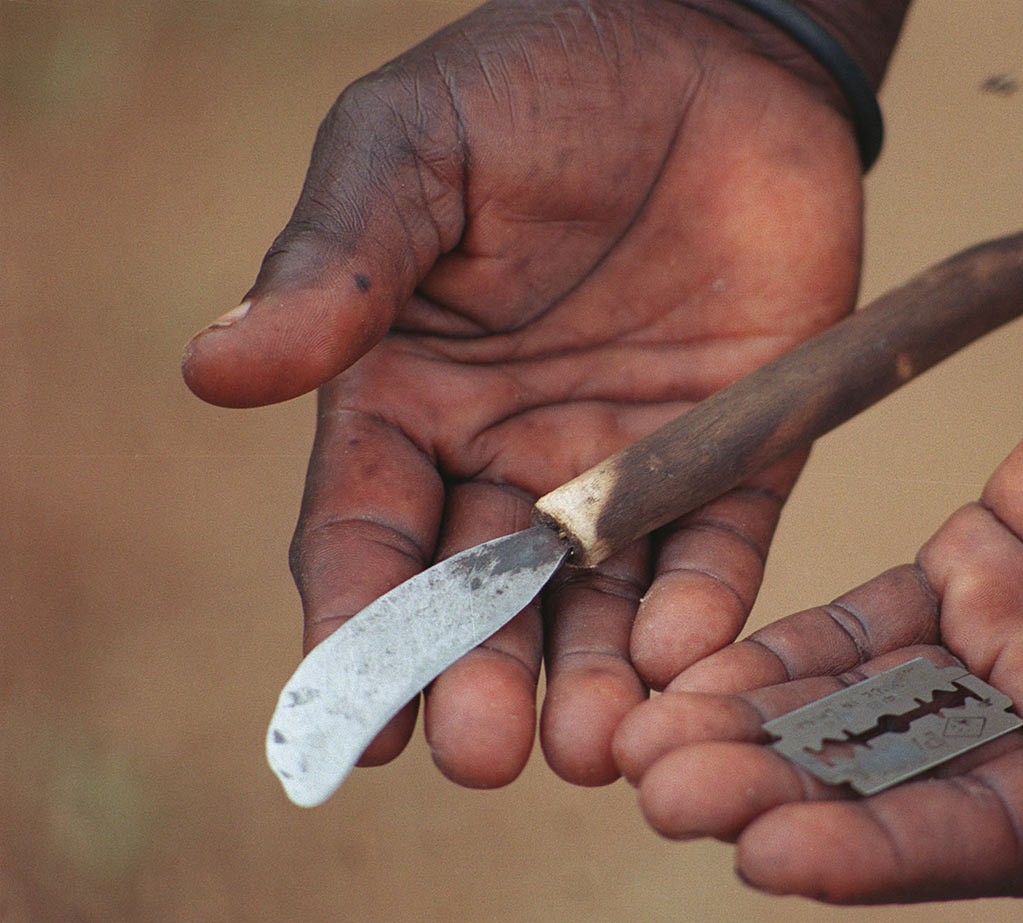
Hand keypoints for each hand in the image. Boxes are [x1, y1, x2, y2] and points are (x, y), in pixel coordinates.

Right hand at [181, 0, 887, 787]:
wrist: (708, 51)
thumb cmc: (538, 84)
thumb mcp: (412, 151)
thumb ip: (338, 261)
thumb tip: (216, 366)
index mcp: (412, 397)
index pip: (370, 538)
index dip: (358, 631)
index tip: (356, 721)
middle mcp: (513, 453)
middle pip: (485, 598)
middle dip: (481, 679)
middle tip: (484, 750)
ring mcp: (627, 460)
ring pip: (599, 601)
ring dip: (590, 678)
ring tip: (586, 745)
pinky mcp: (737, 447)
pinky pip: (715, 546)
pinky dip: (700, 605)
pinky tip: (681, 651)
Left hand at [613, 117, 1022, 899]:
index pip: (990, 834)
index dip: (875, 850)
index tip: (765, 852)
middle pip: (901, 784)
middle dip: (782, 794)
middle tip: (667, 791)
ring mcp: (1011, 646)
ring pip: (865, 709)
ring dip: (760, 729)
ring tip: (653, 736)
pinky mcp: (976, 566)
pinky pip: (868, 621)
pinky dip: (789, 652)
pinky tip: (706, 668)